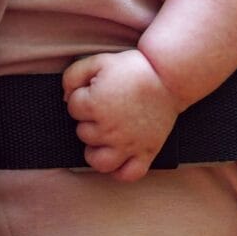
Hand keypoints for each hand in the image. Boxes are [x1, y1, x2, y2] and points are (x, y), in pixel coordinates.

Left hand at [62, 50, 181, 181]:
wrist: (171, 76)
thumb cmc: (136, 68)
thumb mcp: (100, 61)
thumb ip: (73, 75)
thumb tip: (65, 97)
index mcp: (95, 105)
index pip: (73, 108)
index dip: (82, 97)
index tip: (97, 90)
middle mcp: (109, 129)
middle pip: (83, 133)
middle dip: (90, 120)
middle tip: (107, 108)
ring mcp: (127, 144)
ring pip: (99, 161)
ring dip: (96, 151)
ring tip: (104, 139)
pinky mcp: (146, 152)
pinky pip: (128, 174)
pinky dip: (121, 172)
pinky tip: (119, 159)